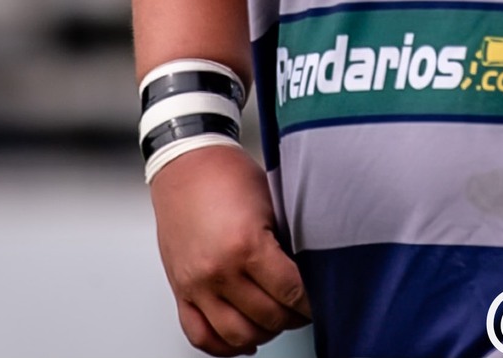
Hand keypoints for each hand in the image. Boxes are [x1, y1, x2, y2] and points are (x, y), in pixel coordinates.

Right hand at [149, 144, 311, 355]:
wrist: (185, 163)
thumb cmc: (228, 175)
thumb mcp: (271, 203)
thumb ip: (285, 243)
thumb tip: (307, 274)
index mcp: (246, 246)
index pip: (290, 292)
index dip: (311, 302)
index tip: (322, 301)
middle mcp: (218, 271)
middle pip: (266, 317)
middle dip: (293, 318)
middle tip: (305, 310)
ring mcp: (195, 284)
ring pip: (235, 334)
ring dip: (263, 333)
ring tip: (277, 321)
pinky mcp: (180, 289)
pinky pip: (199, 335)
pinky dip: (223, 346)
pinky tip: (243, 339)